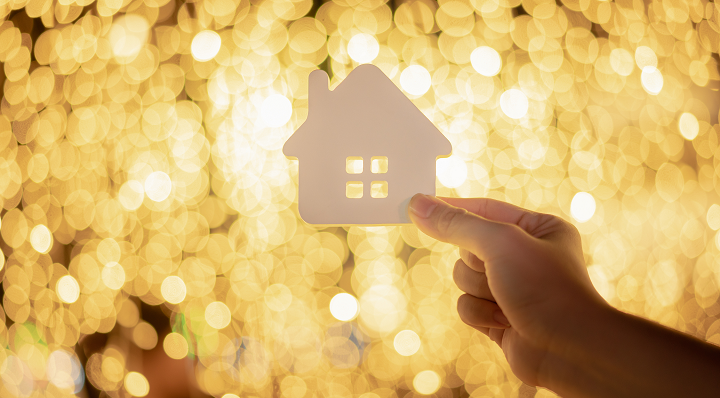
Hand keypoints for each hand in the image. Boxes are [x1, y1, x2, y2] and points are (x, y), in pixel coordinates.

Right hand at [408, 194, 607, 386]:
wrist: (568, 350)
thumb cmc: (545, 288)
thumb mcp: (499, 243)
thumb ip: (456, 224)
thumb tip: (418, 204)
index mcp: (538, 228)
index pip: (484, 208)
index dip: (452, 208)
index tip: (418, 202)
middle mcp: (525, 255)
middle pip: (467, 246)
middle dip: (475, 263)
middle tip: (496, 271)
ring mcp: (511, 287)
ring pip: (462, 277)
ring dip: (477, 290)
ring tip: (505, 301)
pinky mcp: (499, 316)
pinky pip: (466, 305)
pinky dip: (478, 313)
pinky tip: (503, 321)